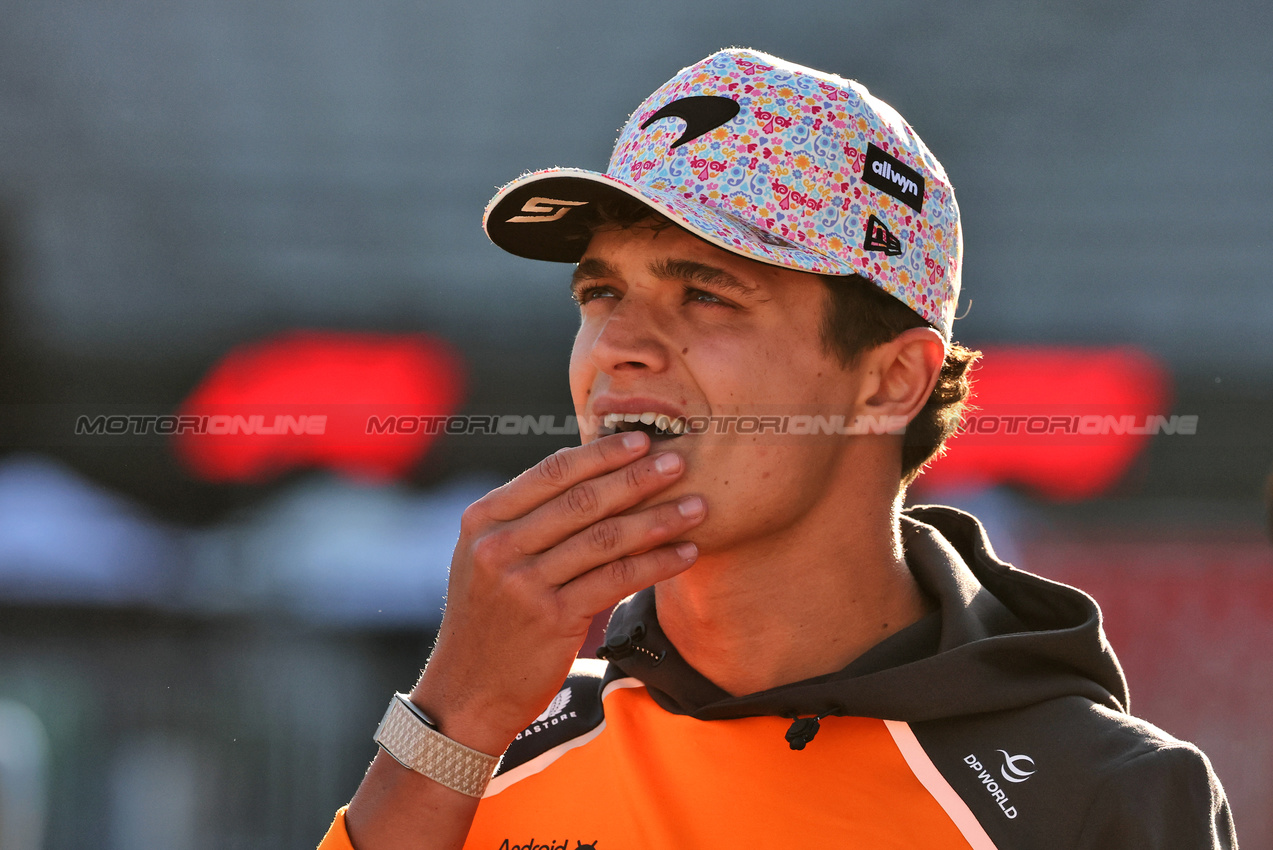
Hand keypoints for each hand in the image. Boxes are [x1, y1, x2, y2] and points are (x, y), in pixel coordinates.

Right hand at [410, 430, 704, 755]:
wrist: (467, 691)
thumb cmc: (491, 618)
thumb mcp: (487, 559)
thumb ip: (529, 519)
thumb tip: (595, 475)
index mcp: (483, 520)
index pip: (551, 473)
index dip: (600, 453)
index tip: (640, 439)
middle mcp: (499, 547)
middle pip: (583, 501)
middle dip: (637, 478)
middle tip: (679, 462)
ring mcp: (524, 584)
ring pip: (605, 539)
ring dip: (658, 520)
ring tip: (696, 507)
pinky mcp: (552, 619)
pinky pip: (617, 581)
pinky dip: (656, 564)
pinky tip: (684, 553)